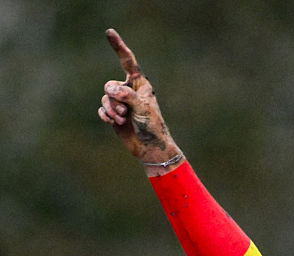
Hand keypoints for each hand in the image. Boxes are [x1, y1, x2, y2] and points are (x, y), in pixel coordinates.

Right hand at [98, 29, 182, 172]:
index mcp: (140, 84)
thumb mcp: (142, 107)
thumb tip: (109, 89)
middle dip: (115, 100)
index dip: (118, 47)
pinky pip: (102, 109)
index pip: (128, 62)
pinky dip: (107, 116)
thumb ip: (126, 95)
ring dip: (113, 111)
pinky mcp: (114, 114)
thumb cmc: (152, 126)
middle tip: (127, 113)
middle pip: (109, 85)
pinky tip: (115, 124)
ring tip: (123, 120)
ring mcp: (120, 102)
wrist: (150, 147)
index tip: (109, 32)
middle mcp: (129, 90)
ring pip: (105, 98)